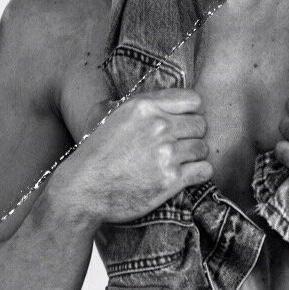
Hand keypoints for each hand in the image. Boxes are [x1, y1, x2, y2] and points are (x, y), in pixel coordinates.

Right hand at [57, 89, 211, 225]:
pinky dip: (199, 173)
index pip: (192, 100)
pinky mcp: (171, 179)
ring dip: (195, 156)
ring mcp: (166, 153)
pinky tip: (186, 175)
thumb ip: (140, 107)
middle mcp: (158, 126)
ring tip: (179, 162)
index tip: (182, 123)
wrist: (84, 190)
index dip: (190, 113)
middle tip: (180, 146)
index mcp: (144, 107)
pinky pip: (204, 170)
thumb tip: (162, 100)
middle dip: (193, 136)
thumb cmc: (95, 155)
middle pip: (200, 125)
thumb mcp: (111, 117)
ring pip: (202, 148)